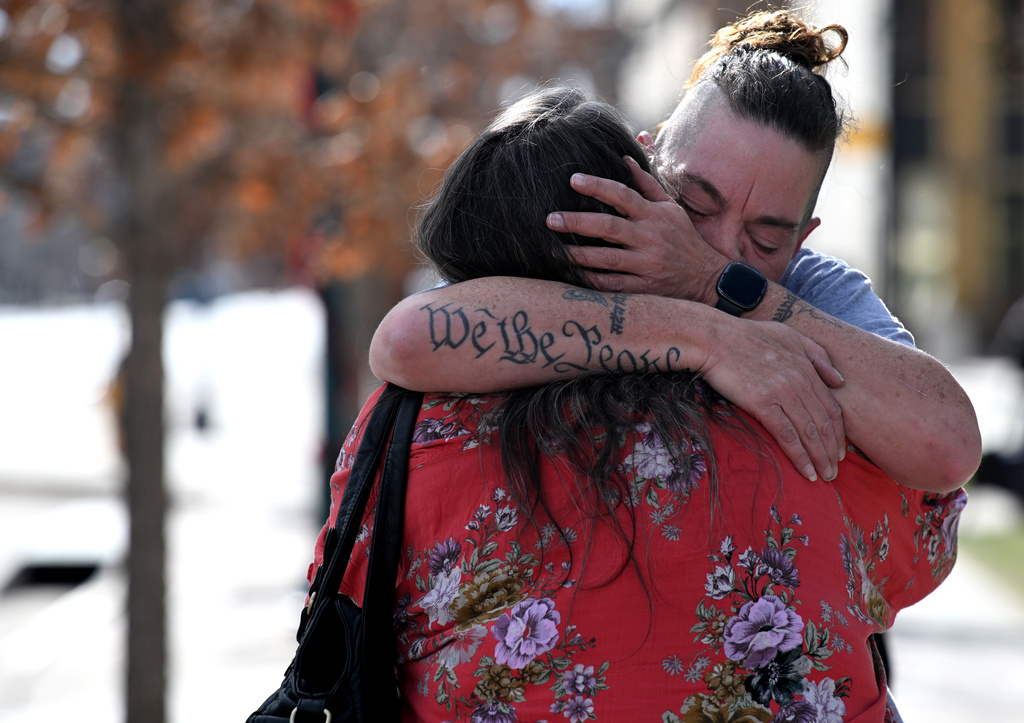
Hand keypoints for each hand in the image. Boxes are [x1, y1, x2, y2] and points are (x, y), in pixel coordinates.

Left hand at [547, 156, 724, 302]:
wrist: (707, 277)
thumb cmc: (684, 239)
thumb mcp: (671, 208)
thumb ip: (647, 184)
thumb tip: (625, 160)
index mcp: (654, 215)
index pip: (623, 195)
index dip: (598, 186)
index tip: (573, 180)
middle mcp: (649, 238)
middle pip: (609, 226)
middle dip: (578, 222)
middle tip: (552, 219)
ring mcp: (646, 264)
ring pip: (608, 258)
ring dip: (580, 254)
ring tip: (555, 250)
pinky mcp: (644, 287)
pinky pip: (614, 284)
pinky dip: (593, 280)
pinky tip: (574, 275)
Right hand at [697, 315, 845, 480]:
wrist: (713, 338)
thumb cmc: (745, 336)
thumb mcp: (789, 336)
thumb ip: (817, 355)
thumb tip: (839, 380)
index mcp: (806, 367)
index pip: (832, 406)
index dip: (839, 432)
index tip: (841, 450)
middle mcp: (799, 381)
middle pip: (824, 423)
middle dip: (832, 450)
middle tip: (835, 470)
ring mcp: (782, 392)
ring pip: (809, 432)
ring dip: (820, 458)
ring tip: (825, 476)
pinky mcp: (763, 403)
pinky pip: (787, 435)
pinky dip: (800, 456)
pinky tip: (806, 472)